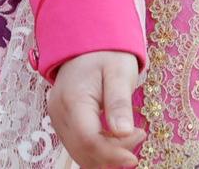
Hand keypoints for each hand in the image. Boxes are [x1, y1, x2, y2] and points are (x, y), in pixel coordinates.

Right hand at [48, 51, 142, 167]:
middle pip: (83, 149)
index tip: (134, 158)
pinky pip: (78, 144)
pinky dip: (97, 149)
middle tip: (140, 136)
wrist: (88, 42)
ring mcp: (58, 119)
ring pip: (79, 151)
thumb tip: (124, 132)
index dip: (111, 154)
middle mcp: (59, 113)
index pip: (88, 139)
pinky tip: (116, 140)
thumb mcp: (119, 72)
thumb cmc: (107, 53)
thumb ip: (119, 102)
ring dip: (105, 154)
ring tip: (132, 137)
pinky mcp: (63, 121)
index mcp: (73, 100)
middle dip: (112, 154)